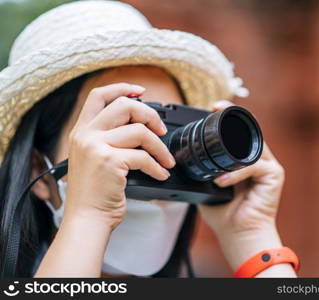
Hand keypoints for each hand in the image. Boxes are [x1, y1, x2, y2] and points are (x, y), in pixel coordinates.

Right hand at [65, 83, 175, 229]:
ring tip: (166, 161)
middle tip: (161, 131)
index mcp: (81, 132)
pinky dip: (158, 166)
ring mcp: (96, 147)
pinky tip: (160, 174)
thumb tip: (140, 127)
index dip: (122, 88)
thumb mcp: (93, 159)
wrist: (86, 220)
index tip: (141, 92)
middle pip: (124, 105)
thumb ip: (108, 140)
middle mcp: (86, 135)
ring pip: (140, 131)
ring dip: (160, 147)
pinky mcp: (110, 161)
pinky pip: (144, 156)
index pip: (98, 95)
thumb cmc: (94, 194)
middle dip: (149, 115)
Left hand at [198, 100, 288, 273]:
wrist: (237, 234)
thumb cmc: (224, 214)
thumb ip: (201, 172)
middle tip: (217, 107)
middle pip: (249, 131)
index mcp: (244, 161)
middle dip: (233, 118)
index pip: (238, 133)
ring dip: (234, 142)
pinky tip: (221, 182)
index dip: (228, 117)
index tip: (213, 107)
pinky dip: (235, 174)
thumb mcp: (207, 187)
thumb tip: (180, 161)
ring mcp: (269, 166)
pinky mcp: (274, 176)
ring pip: (252, 145)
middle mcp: (259, 160)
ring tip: (216, 142)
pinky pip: (253, 167)